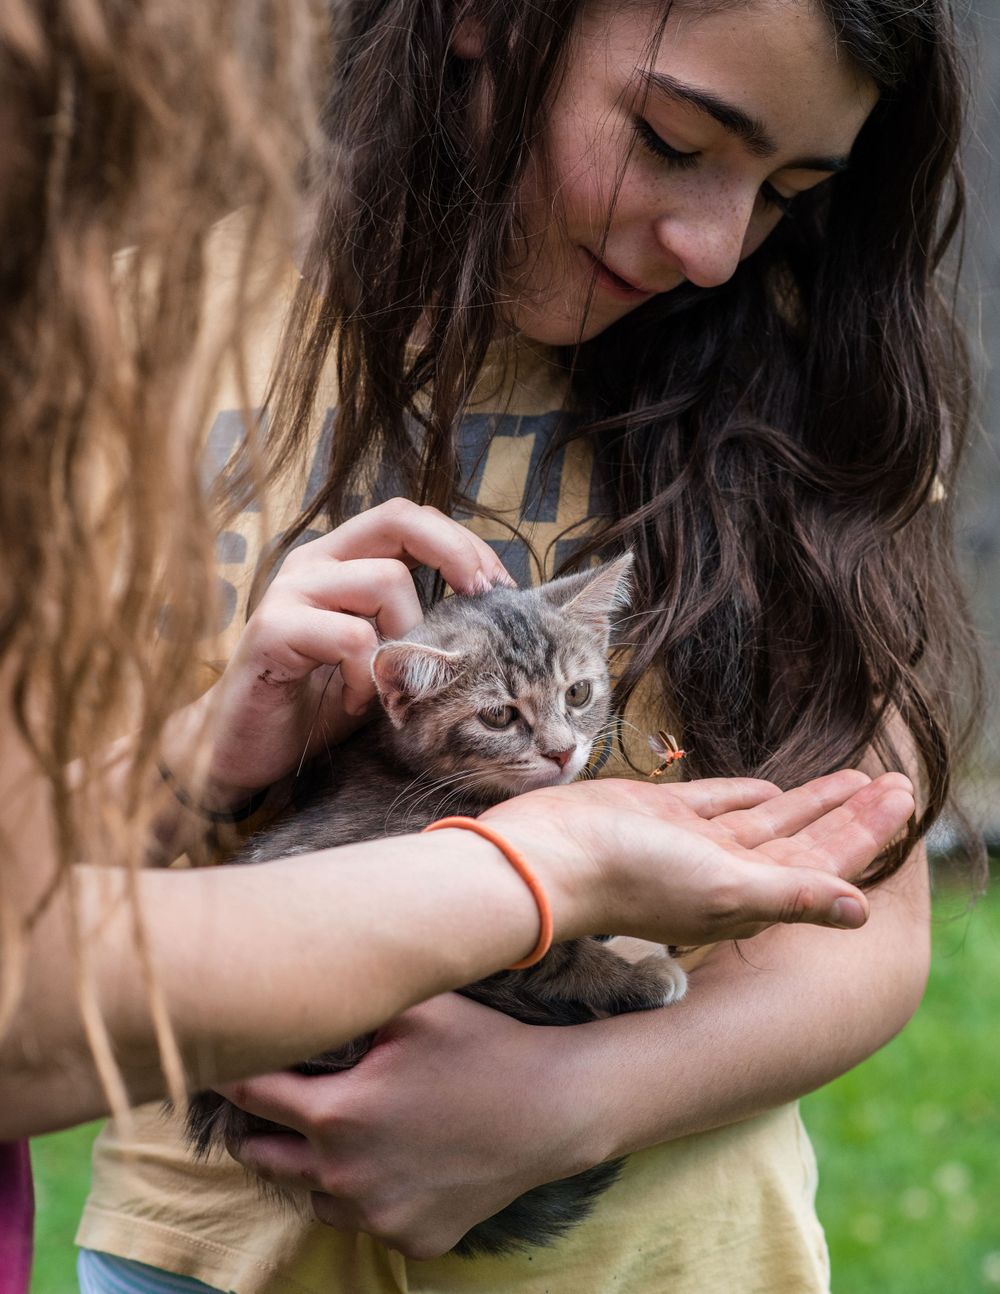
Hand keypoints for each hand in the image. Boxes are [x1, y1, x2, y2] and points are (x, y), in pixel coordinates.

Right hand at [170, 499, 512, 799]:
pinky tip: (356, 703)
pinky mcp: (271, 629)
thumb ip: (417, 626)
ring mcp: (290, 591)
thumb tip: (489, 612)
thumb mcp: (383, 657)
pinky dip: (368, 675)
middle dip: (456, 555)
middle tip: (483, 601)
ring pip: (384, 581)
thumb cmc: (319, 702)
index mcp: (341, 559)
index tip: (498, 586)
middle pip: (399, 519)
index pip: (409, 518)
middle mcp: (315, 562)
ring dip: (407, 636)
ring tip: (391, 681)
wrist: (246, 748)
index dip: (461, 542)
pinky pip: (351, 636)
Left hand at [219, 995, 581, 1258]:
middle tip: (269, 1099)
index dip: (229, 1071)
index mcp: (337, 1114)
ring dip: (310, 1164)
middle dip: (256, 1127)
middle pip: (261, 1155)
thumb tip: (299, 983)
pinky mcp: (411, 1239)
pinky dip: (364, 1193)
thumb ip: (351, 1002)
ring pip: (311, 1193)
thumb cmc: (483, 1047)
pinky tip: (389, 1157)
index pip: (250, 1094)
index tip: (216, 1057)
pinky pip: (363, 1219)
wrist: (553, 1109)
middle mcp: (344, 1175)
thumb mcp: (415, 1009)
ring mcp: (378, 1216)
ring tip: (334, 1128)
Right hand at [482, 768, 915, 944]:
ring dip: (812, 800)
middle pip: (807, 841)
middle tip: (900, 781)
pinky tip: (772, 785)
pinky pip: (720, 803)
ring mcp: (693, 845)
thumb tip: (861, 913)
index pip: (826, 862)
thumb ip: (792, 896)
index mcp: (748, 895)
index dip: (868, 832)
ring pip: (769, 820)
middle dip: (853, 813)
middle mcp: (726, 873)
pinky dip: (750, 794)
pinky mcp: (662, 816)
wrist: (547, 857)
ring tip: (853, 775)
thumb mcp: (722, 888)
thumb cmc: (630, 877)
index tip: (905, 799)